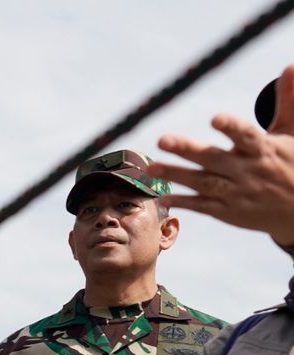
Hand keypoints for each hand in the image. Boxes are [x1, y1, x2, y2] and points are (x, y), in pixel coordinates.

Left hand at [146, 64, 293, 243]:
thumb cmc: (293, 163)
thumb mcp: (290, 133)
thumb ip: (287, 101)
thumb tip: (290, 66)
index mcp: (263, 149)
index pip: (246, 135)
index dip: (231, 127)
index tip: (215, 118)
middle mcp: (247, 171)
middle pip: (214, 159)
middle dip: (188, 150)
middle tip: (162, 139)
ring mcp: (236, 193)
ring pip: (203, 183)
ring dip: (177, 175)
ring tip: (151, 167)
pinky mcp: (228, 211)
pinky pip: (203, 206)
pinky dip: (184, 202)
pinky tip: (163, 197)